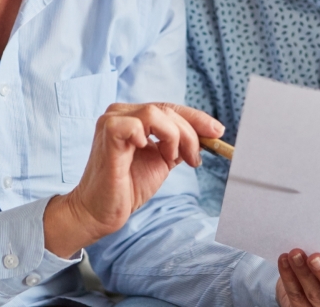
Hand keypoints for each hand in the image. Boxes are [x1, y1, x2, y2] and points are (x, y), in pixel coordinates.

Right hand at [44, 102, 223, 256]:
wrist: (102, 211)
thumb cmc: (128, 186)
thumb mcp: (162, 160)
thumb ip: (178, 144)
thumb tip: (207, 134)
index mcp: (132, 116)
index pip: (169, 108)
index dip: (196, 118)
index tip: (218, 132)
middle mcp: (121, 113)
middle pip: (167, 110)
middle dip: (190, 133)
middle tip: (196, 159)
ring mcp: (112, 121)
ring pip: (156, 113)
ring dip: (174, 136)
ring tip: (172, 159)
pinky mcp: (108, 134)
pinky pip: (136, 124)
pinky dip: (152, 137)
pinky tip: (153, 152)